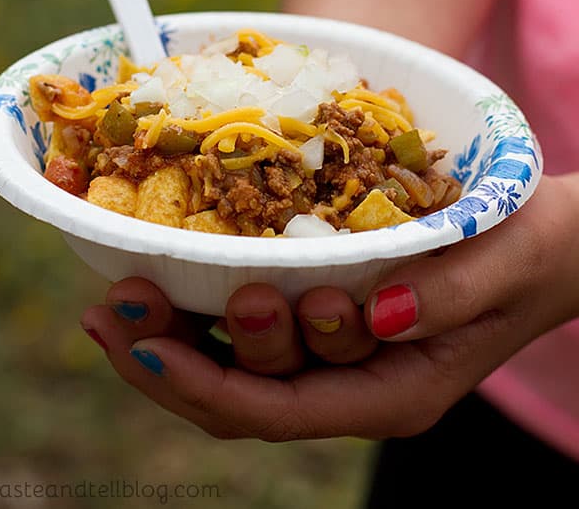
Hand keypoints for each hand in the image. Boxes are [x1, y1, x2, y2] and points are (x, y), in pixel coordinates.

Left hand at [80, 173, 578, 440]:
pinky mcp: (333, 317)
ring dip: (175, 336)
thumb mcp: (502, 262)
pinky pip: (255, 334)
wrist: (549, 242)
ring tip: (122, 293)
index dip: (204, 382)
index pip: (280, 411)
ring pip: (240, 370)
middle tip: (118, 304)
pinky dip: (204, 312)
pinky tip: (167, 278)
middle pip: (244, 399)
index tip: (142, 341)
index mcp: (396, 390)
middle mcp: (358, 383)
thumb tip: (371, 313)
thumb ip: (445, 295)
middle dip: (172, 359)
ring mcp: (341, 355)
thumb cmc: (532, 248)